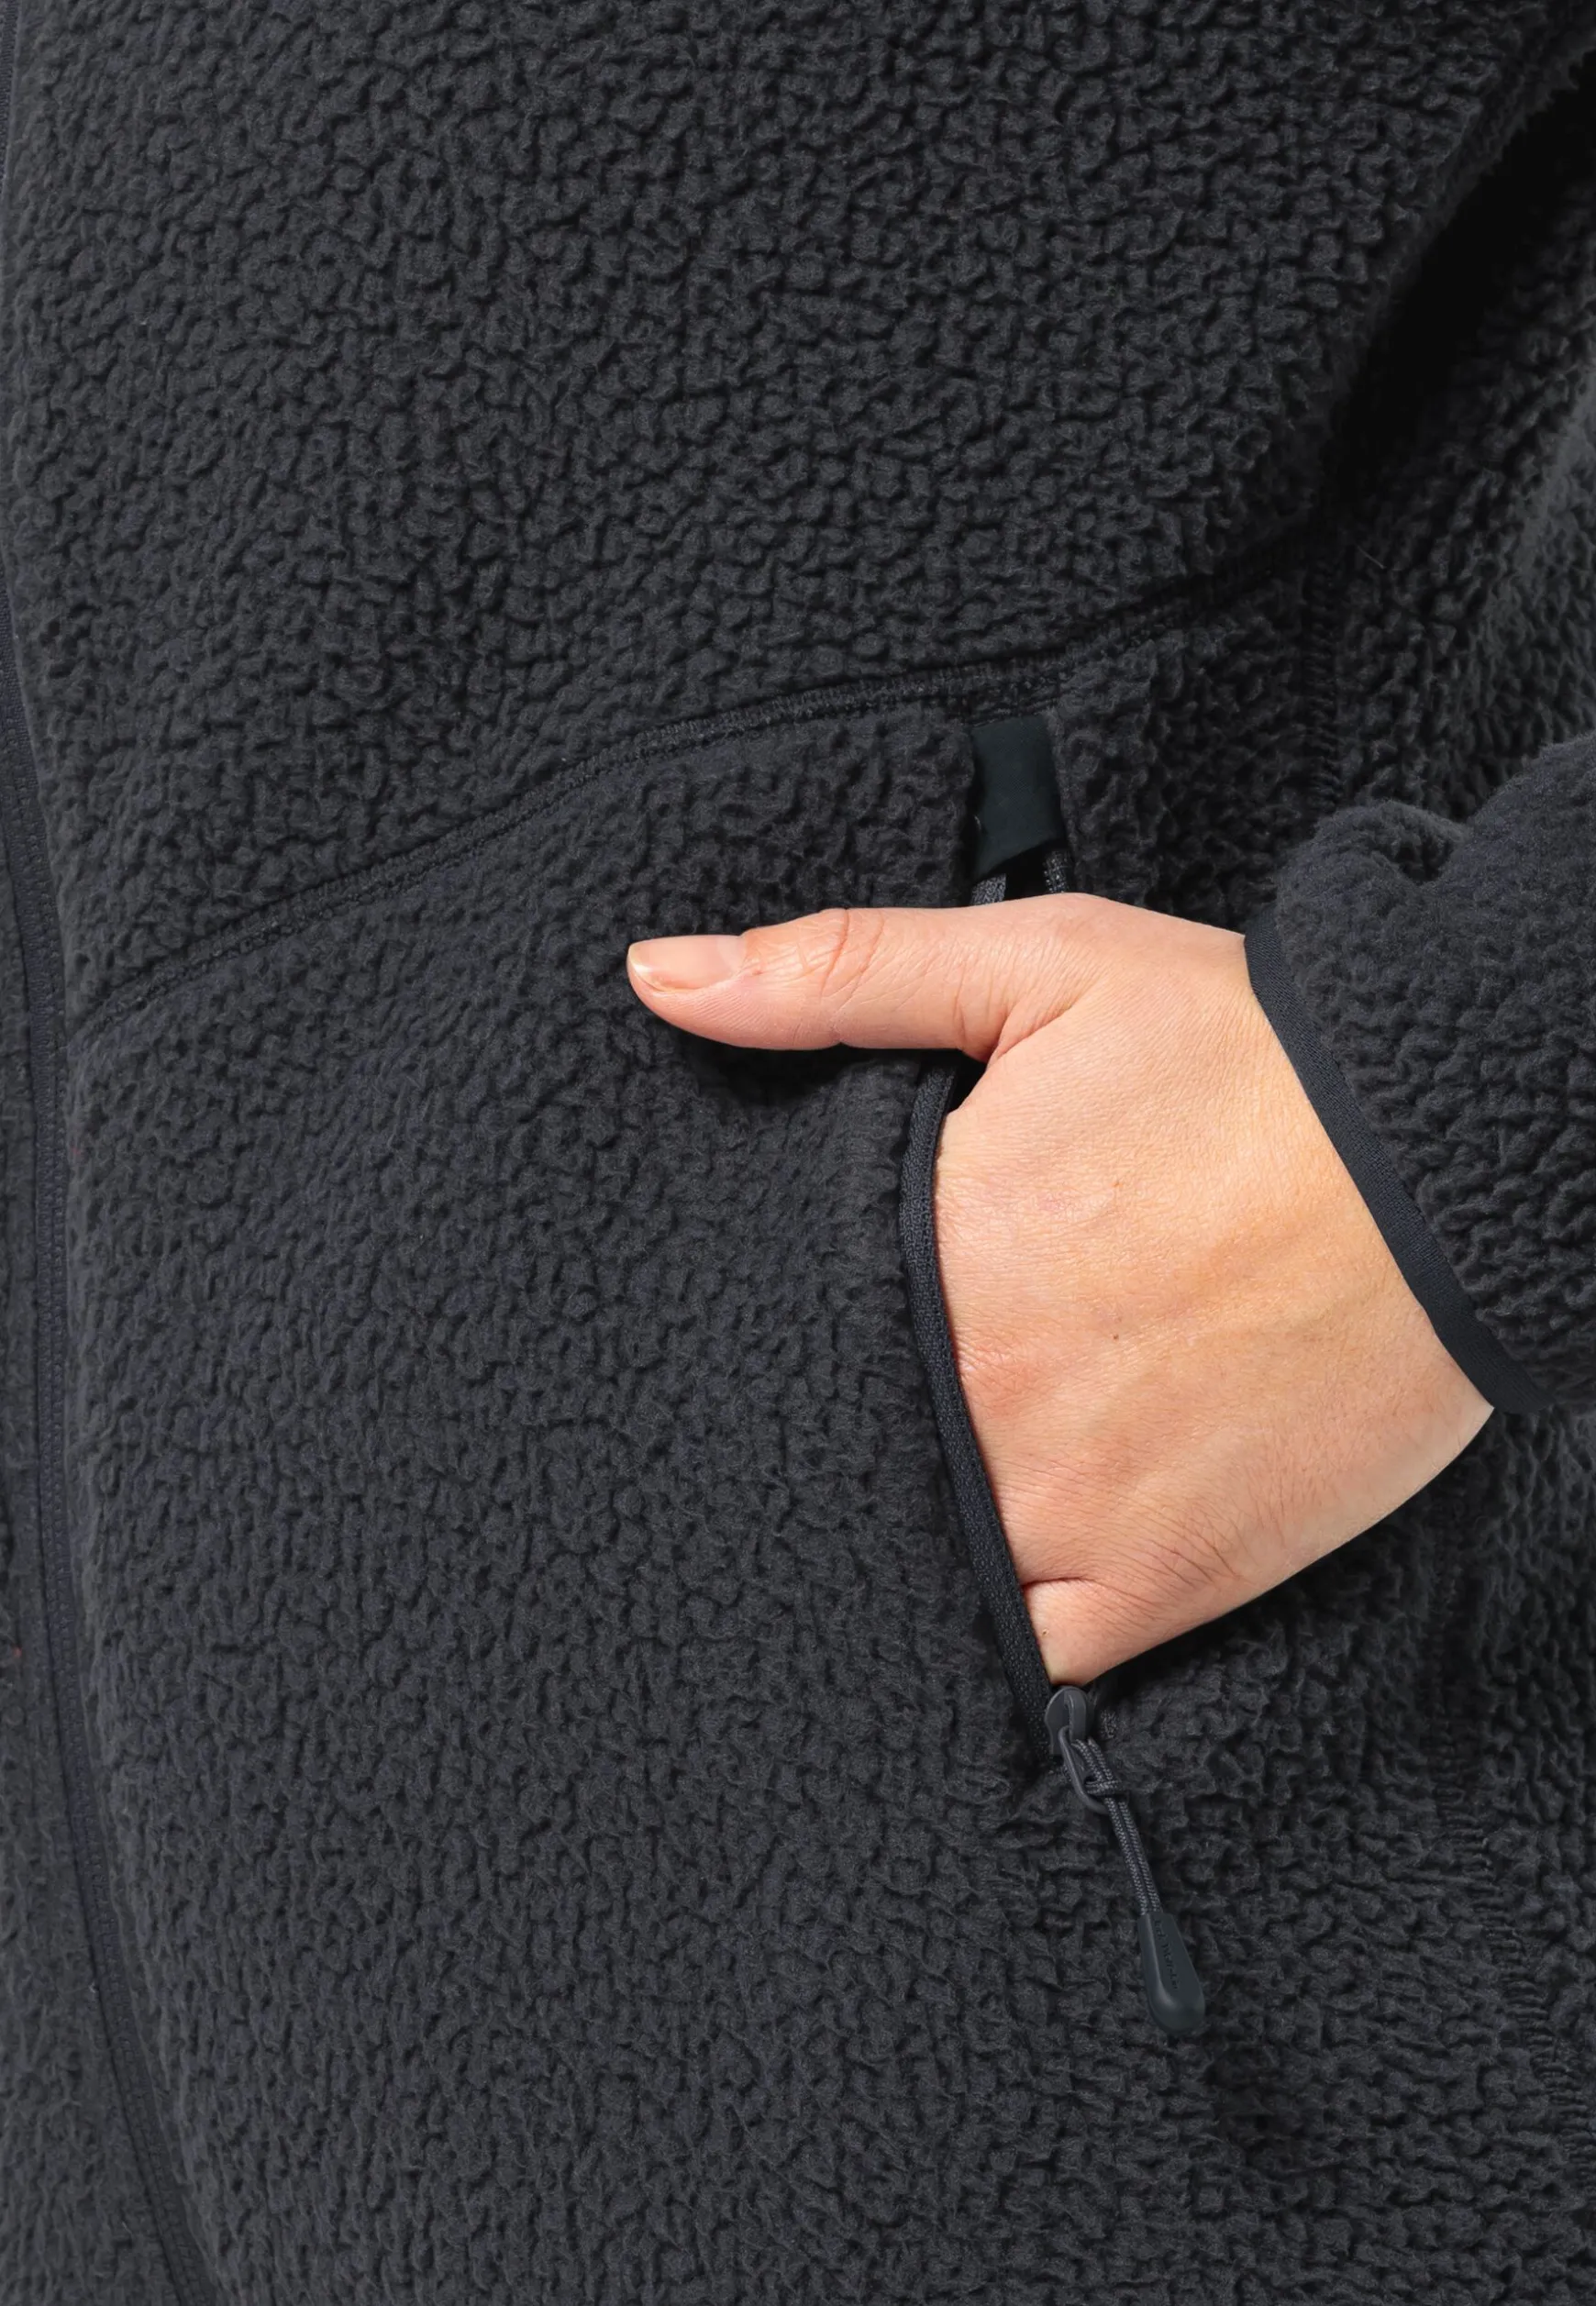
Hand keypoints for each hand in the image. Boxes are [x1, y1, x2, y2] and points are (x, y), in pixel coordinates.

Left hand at [626, 895, 1489, 1683]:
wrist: (1462, 1152)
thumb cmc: (1256, 1053)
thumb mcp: (1040, 965)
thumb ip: (836, 972)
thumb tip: (659, 975)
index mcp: (934, 1254)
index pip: (769, 1336)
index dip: (750, 1343)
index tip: (747, 1341)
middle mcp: (981, 1400)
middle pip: (831, 1457)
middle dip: (810, 1442)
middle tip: (797, 1431)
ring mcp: (1068, 1511)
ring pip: (909, 1567)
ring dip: (883, 1542)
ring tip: (875, 1510)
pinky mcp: (1162, 1583)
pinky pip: (1030, 1660)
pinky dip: (991, 1640)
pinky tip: (972, 1599)